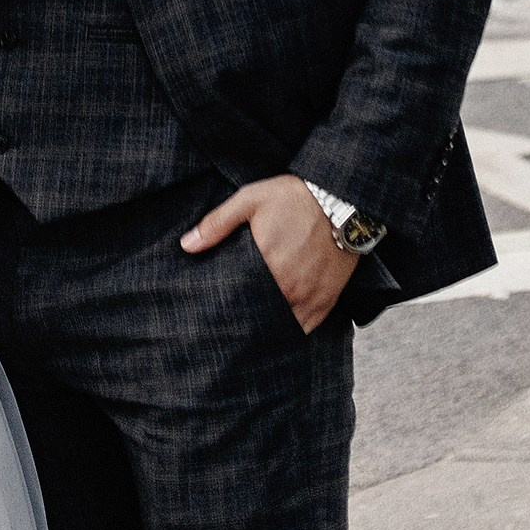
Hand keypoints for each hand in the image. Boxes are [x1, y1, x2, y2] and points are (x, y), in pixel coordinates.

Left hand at [180, 174, 358, 334]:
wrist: (343, 199)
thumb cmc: (294, 197)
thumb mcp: (251, 200)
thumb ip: (217, 223)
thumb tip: (186, 245)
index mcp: (266, 264)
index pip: (236, 300)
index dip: (222, 309)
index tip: (211, 313)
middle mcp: (289, 288)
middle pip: (258, 317)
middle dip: (242, 322)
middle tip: (225, 327)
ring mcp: (309, 298)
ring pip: (281, 327)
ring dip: (266, 328)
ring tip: (248, 333)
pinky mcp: (326, 301)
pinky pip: (304, 328)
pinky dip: (290, 331)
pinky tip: (277, 331)